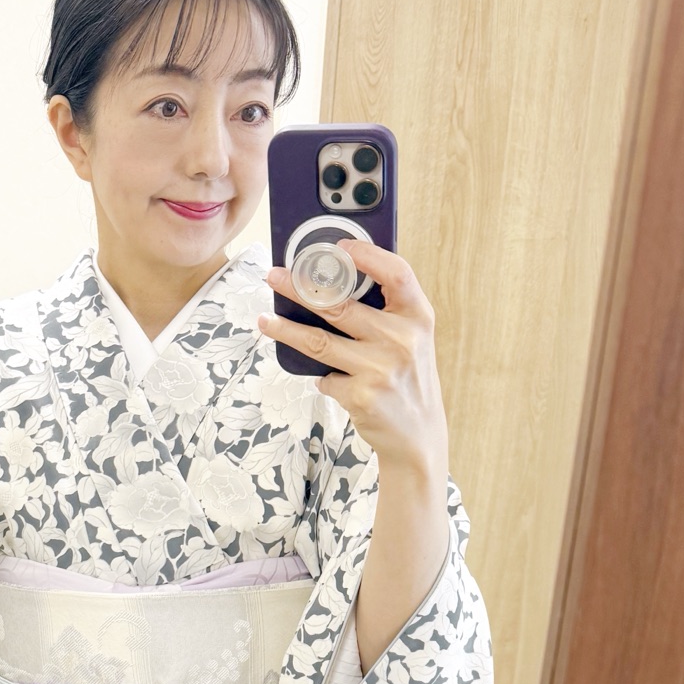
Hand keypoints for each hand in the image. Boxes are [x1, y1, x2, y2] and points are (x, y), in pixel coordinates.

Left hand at [259, 239, 450, 667]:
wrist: (417, 437)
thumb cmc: (406, 379)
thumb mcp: (411, 340)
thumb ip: (385, 312)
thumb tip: (329, 280)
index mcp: (419, 317)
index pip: (397, 273)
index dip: (367, 255)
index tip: (336, 246)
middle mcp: (403, 340)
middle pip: (341, 304)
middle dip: (300, 288)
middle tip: (272, 275)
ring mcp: (382, 369)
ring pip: (319, 342)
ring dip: (285, 331)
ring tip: (264, 320)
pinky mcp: (361, 396)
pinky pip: (324, 377)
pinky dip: (320, 377)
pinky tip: (326, 380)